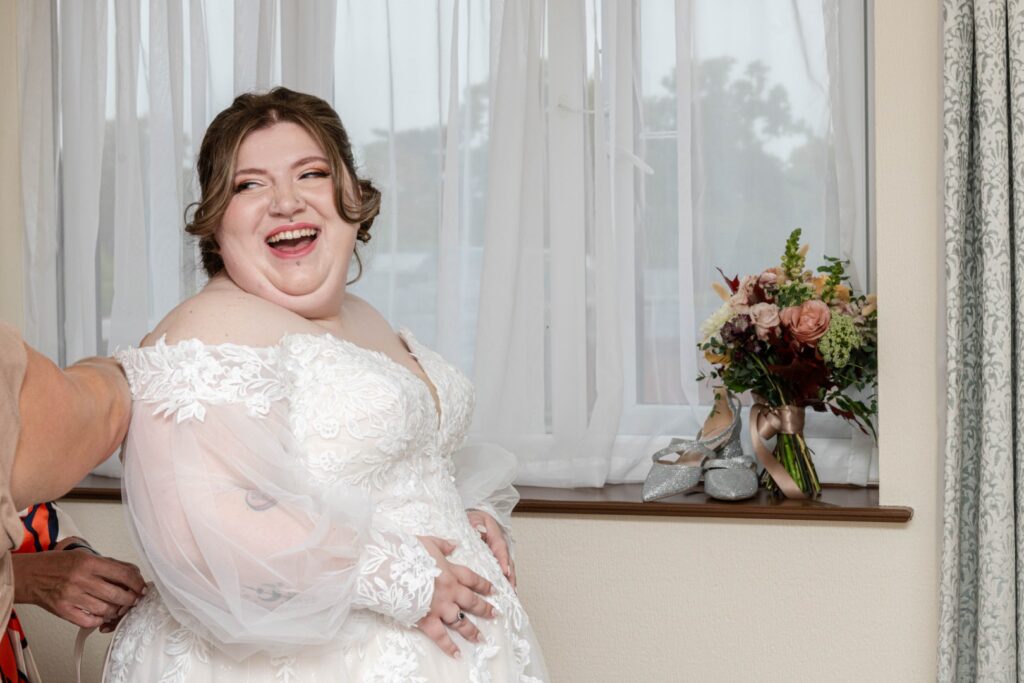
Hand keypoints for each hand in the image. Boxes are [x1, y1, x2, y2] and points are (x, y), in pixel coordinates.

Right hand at [13, 546, 145, 630]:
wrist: (27, 575)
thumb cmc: (56, 564)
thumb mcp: (84, 556)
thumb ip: (109, 565)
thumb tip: (133, 572)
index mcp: (89, 563)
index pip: (123, 574)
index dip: (138, 583)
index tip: (142, 588)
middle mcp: (81, 579)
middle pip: (117, 594)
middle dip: (131, 600)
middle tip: (133, 600)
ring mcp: (71, 596)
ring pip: (105, 609)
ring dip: (115, 611)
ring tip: (116, 607)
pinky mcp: (63, 610)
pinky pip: (88, 621)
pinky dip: (98, 620)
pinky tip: (99, 615)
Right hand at [415, 536, 494, 658]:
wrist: (393, 568)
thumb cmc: (408, 553)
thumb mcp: (428, 542)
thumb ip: (443, 545)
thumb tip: (454, 545)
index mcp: (450, 572)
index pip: (472, 579)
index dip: (484, 585)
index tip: (494, 590)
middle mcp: (450, 591)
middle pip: (472, 601)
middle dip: (485, 608)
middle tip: (495, 614)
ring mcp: (440, 607)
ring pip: (461, 621)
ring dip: (472, 630)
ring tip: (481, 638)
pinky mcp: (428, 620)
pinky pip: (441, 636)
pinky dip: (449, 646)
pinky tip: (458, 654)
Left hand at [466, 509, 515, 588]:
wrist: (471, 522)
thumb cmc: (472, 521)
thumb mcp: (473, 518)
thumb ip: (475, 523)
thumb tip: (479, 529)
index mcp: (494, 535)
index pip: (500, 547)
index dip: (503, 560)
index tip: (505, 571)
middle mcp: (499, 547)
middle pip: (507, 562)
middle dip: (510, 577)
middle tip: (511, 589)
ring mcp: (498, 556)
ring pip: (506, 570)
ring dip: (508, 583)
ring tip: (510, 597)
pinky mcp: (494, 564)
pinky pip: (499, 574)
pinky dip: (502, 584)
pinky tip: (502, 596)